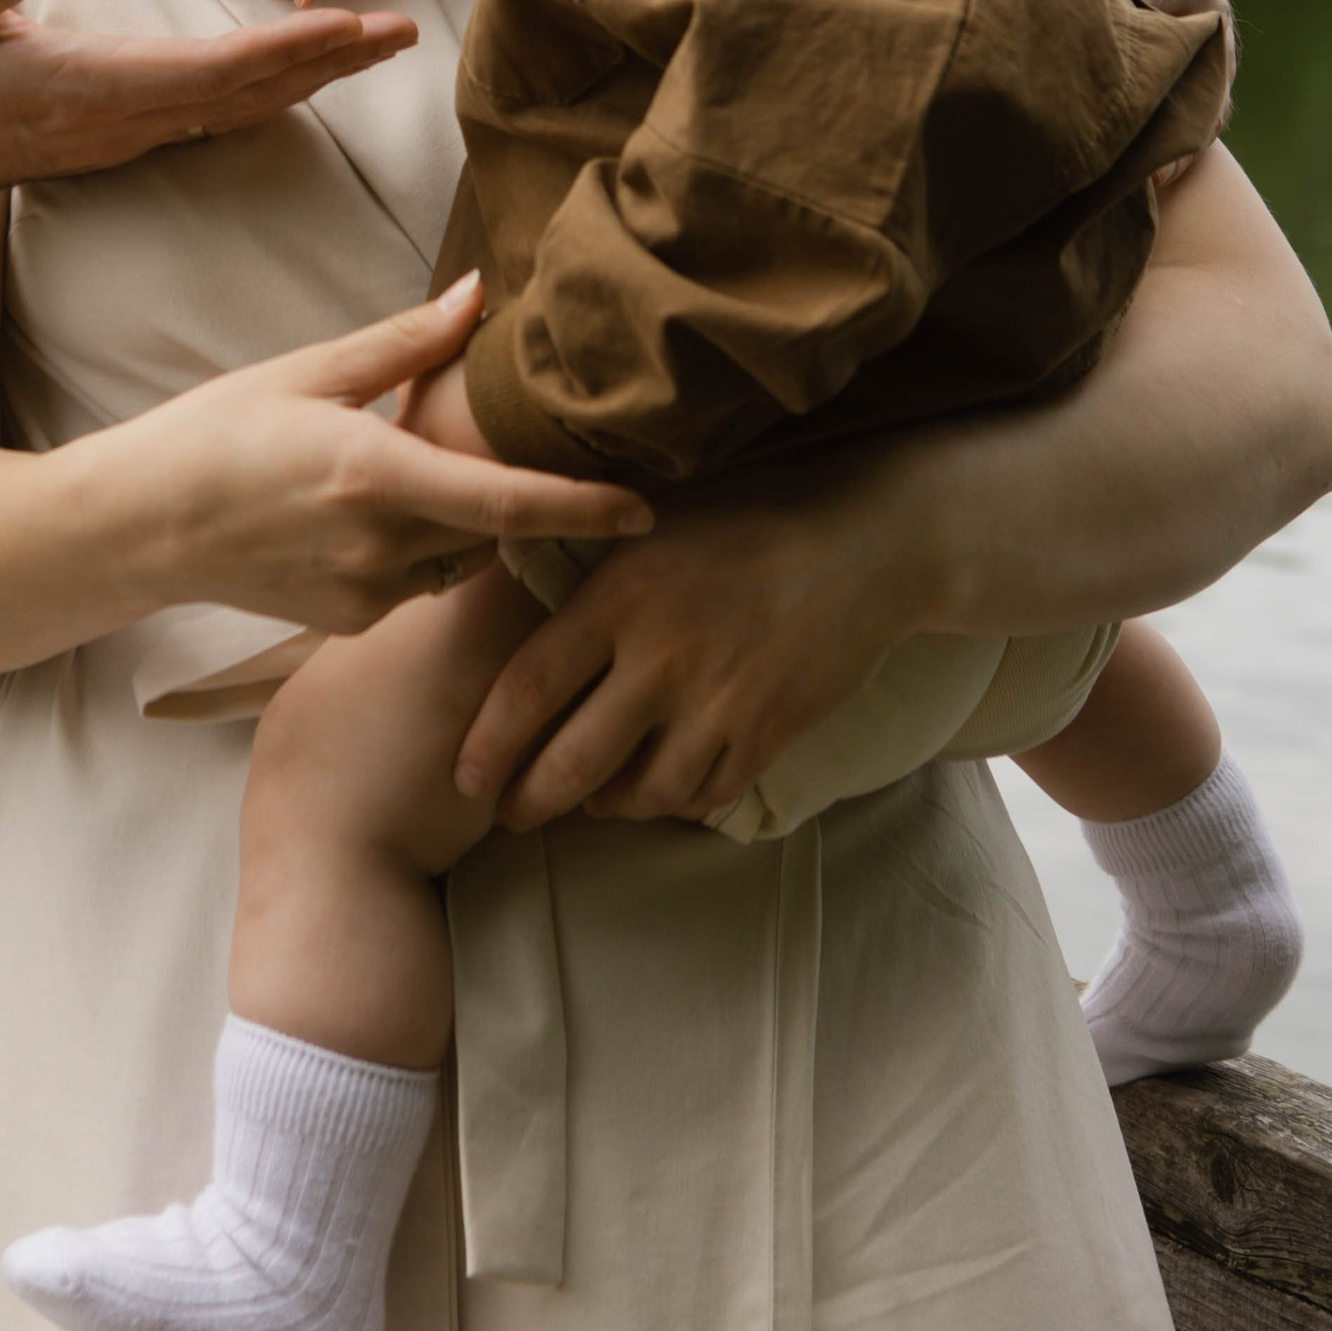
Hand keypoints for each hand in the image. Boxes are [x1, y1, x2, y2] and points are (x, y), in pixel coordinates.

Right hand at [0, 0, 415, 222]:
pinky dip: (268, 92)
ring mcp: (121, 135)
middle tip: (405, 33)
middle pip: (248, 93)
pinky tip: (296, 80)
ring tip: (374, 49)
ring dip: (310, 78)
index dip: (284, 48)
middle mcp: (120, 121)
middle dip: (329, 62)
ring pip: (238, 108)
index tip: (348, 26)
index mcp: (89, 86)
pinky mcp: (114, 135)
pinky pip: (213, 116)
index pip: (210, 69)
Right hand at [107, 273, 652, 634]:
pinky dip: (413, 549)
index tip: (646, 509)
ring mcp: (363, 594)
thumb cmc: (214, 434)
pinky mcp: (347, 622)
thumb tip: (481, 293)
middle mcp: (378, 546)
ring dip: (458, 522)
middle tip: (518, 450)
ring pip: (455, 558)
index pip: (507, 503)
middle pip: (492, 530)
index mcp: (374, 474)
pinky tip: (361, 517)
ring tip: (407, 472)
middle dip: (516, 498)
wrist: (136, 527)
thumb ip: (406, 343)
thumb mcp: (309, 372)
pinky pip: (413, 583)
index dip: (584, 509)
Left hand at [453, 453, 931, 827]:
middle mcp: (660, 660)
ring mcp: (717, 705)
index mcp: (620, 598)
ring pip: (637, 794)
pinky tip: (657, 790)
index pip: (527, 688)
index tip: (465, 776)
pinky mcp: (766, 736)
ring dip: (603, 806)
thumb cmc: (749, 515)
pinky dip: (670, 802)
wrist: (866, 543)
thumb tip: (508, 569)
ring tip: (587, 802)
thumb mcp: (654, 520)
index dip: (488, 744)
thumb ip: (589, 561)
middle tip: (508, 815)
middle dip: (529, 801)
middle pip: (571, 762)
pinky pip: (701, 795)